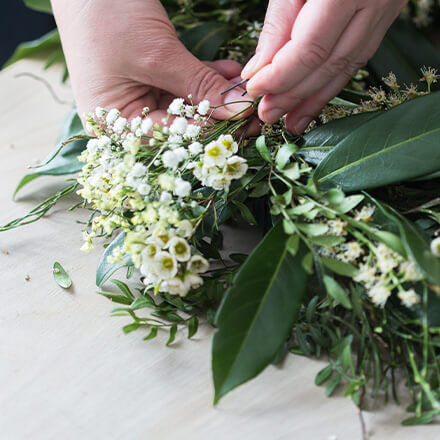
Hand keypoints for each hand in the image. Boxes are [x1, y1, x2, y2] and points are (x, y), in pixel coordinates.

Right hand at [51, 0, 250, 122]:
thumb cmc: (107, 16)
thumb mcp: (158, 56)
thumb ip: (200, 87)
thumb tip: (239, 111)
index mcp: (115, 125)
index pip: (171, 140)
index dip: (210, 133)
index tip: (244, 124)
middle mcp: (125, 118)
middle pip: (180, 127)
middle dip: (216, 115)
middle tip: (250, 109)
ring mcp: (138, 97)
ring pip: (186, 106)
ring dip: (215, 94)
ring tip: (244, 87)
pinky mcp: (150, 79)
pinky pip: (182, 85)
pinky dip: (205, 78)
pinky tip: (229, 73)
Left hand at [241, 0, 406, 132]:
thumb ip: (279, 22)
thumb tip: (258, 70)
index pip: (309, 49)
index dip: (280, 76)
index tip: (254, 89)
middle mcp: (372, 2)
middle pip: (327, 64)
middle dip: (292, 95)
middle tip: (266, 115)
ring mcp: (383, 12)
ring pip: (344, 69)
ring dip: (313, 100)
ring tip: (288, 123)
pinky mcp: (383, 18)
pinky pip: (356, 60)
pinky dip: (331, 85)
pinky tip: (313, 104)